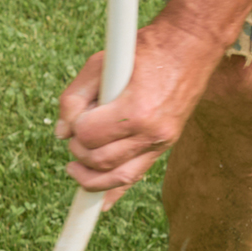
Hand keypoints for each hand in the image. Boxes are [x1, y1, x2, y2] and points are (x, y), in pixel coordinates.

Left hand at [54, 18, 225, 198]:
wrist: (191, 45)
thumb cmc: (143, 50)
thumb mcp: (100, 63)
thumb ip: (74, 97)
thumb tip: (60, 132)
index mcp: (135, 110)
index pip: (87, 136)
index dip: (74, 130)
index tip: (74, 119)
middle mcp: (152, 131)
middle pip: (99, 161)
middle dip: (78, 152)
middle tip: (75, 136)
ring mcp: (162, 141)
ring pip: (117, 177)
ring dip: (90, 175)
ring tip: (75, 166)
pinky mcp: (166, 144)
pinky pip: (136, 176)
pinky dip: (115, 192)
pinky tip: (100, 205)